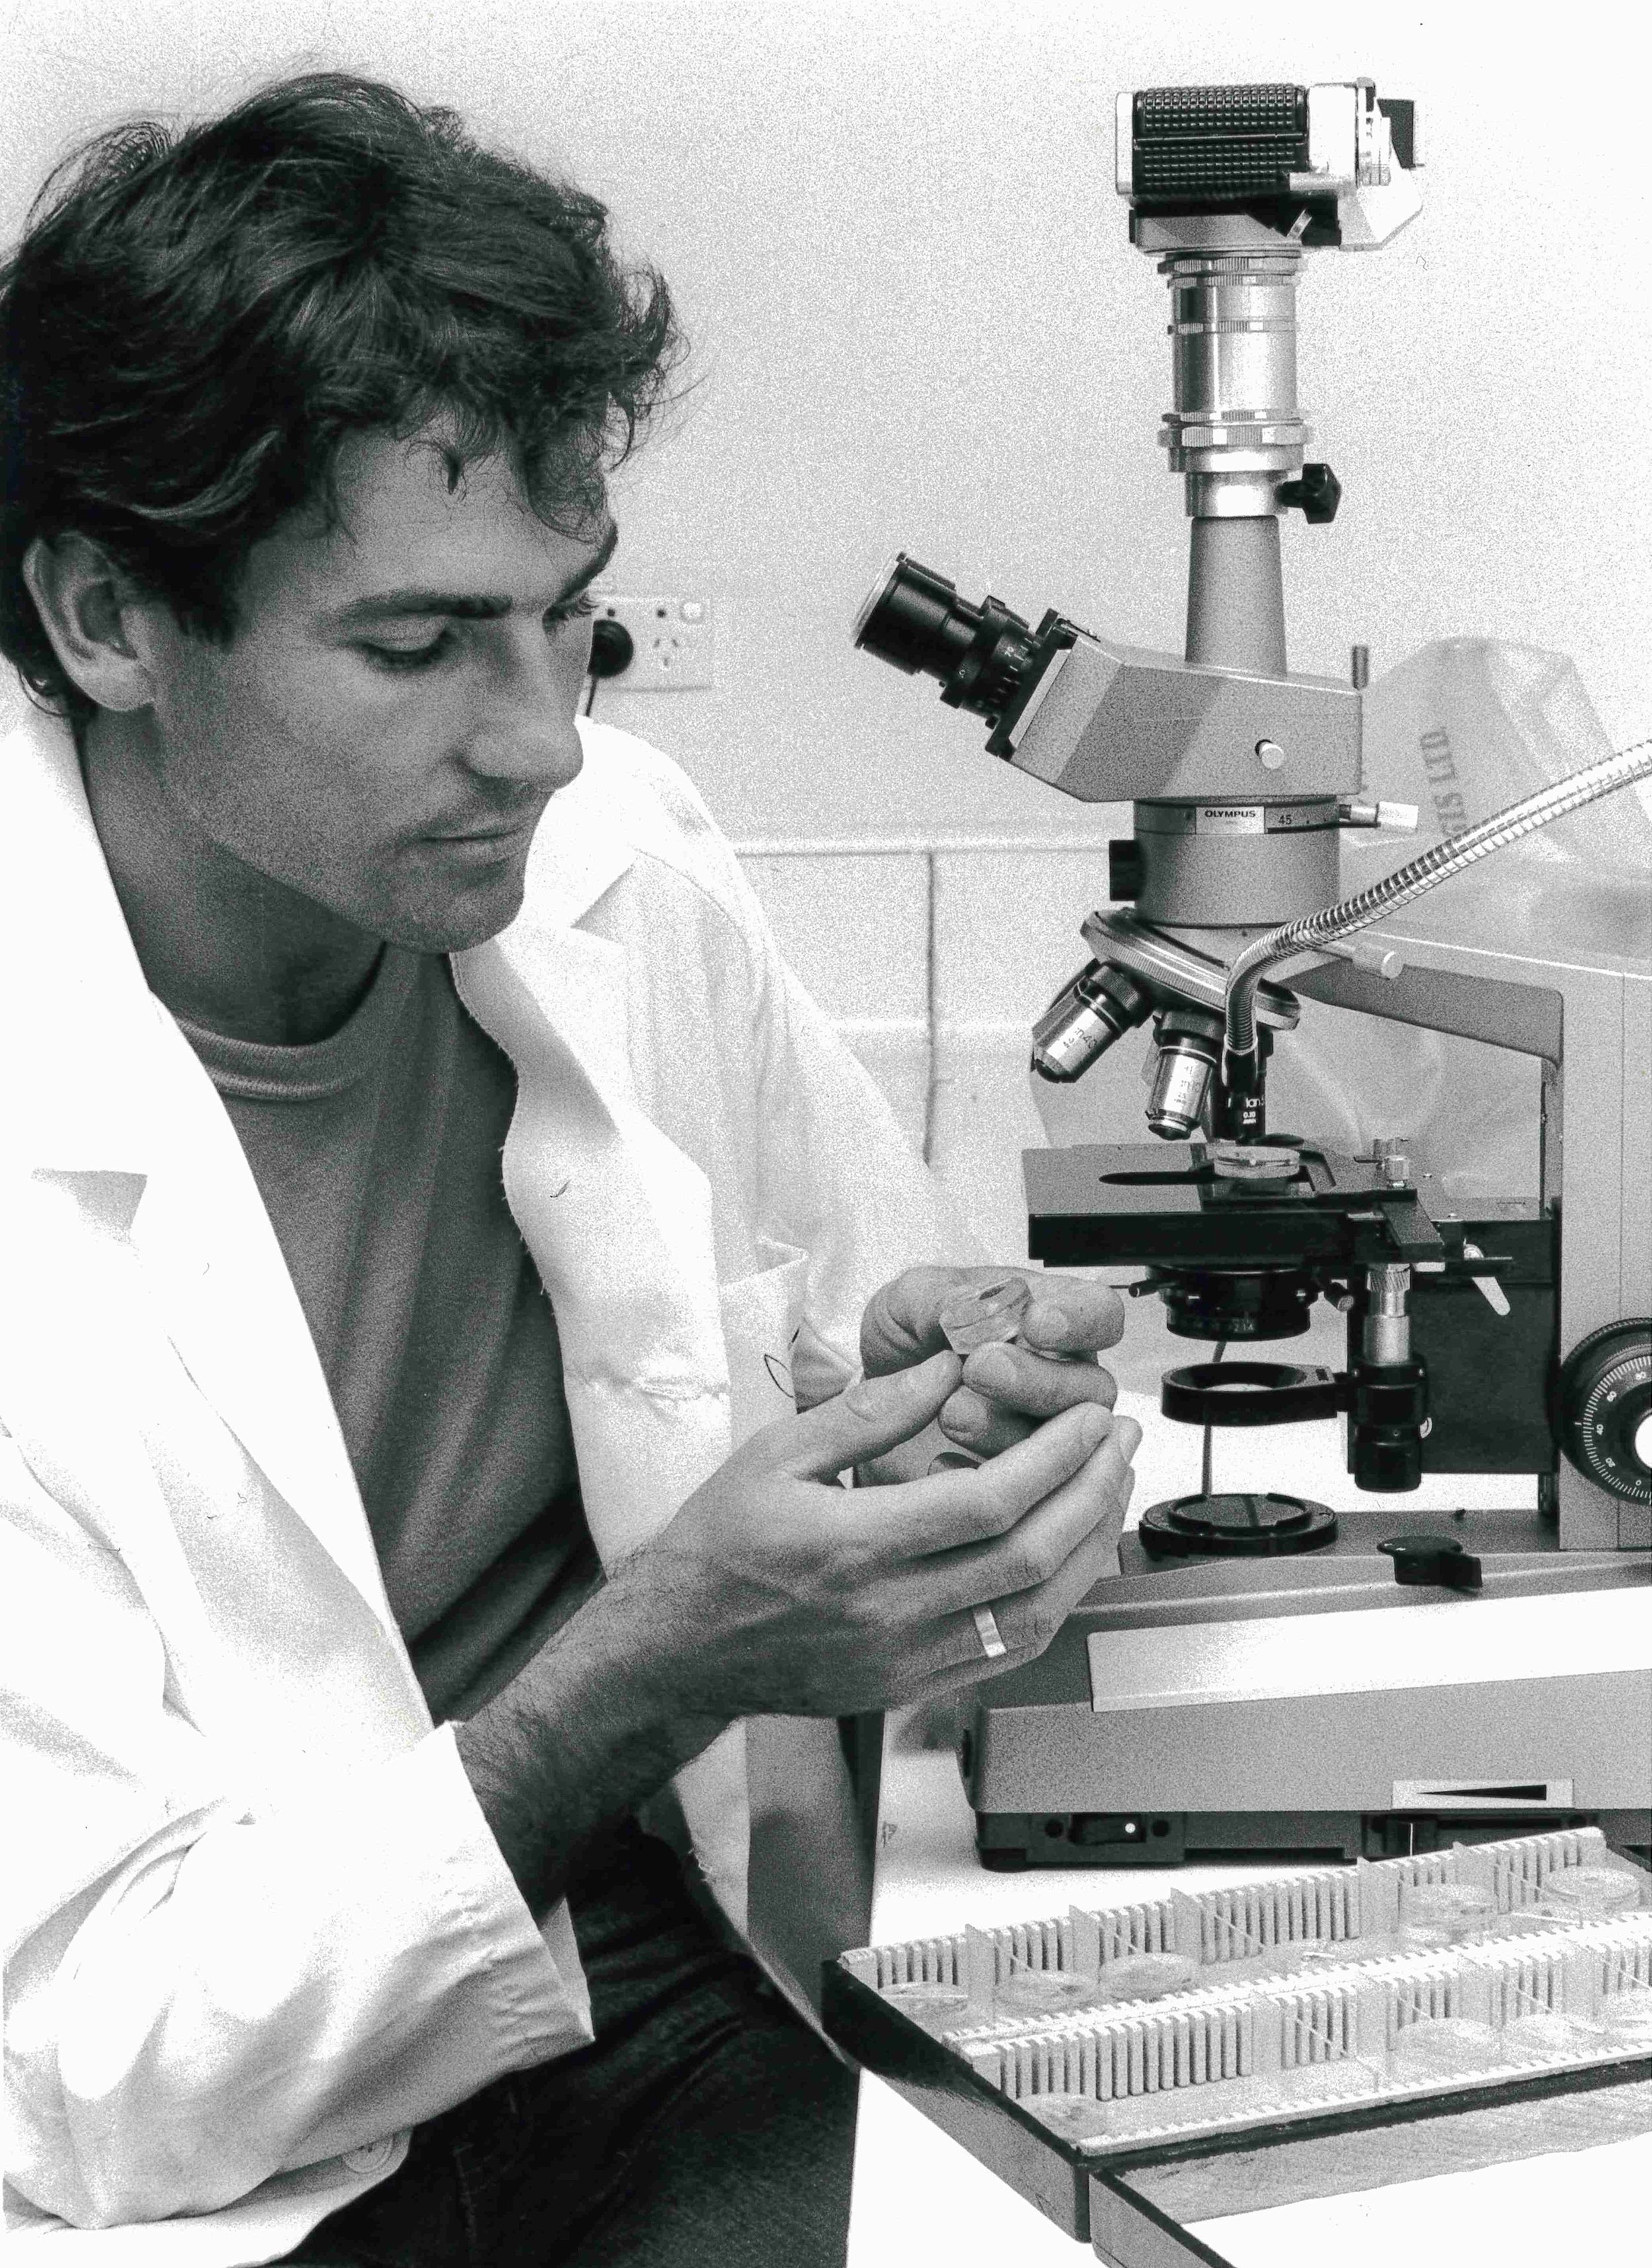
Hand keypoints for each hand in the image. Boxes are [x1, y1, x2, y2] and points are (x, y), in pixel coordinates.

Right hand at [618, 1351, 1139, 1718]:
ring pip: (1036, 1611)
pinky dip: (1056, 1602)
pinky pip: (1009, 1651)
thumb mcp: (777, 1455)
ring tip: (1109, 1490)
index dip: (1056, 1455)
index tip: (1085, 1416)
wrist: (678, 1647)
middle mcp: (888, 1613)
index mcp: (854, 1547)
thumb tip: (945, 1367)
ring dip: (1088, 1547)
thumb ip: (868, 1413)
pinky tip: (1071, 1558)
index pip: (990, 1500)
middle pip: (1030, 1555)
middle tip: (1116, 1440)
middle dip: (1092, 1489)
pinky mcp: (911, 1687)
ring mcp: (905, 1660)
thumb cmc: (719, 1548)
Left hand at [859, 1265, 1125, 1472]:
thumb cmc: (906, 1345)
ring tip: (950, 1412)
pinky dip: (984, 1477)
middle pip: (1092, 1388)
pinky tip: (941, 1459)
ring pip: (1066, 1443)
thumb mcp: (908, 1304)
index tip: (1036, 1323)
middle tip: (980, 1369)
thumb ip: (938, 1298)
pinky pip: (1029, 1491)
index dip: (1081, 1320)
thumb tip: (968, 1305)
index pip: (1100, 1314)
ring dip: (1008, 1428)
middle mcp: (1061, 1376)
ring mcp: (1047, 1433)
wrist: (867, 1404)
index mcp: (1050, 1318)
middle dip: (1039, 1380)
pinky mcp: (1018, 1482)